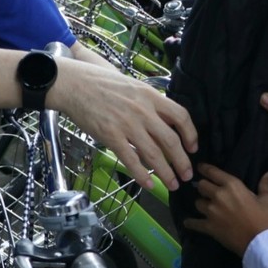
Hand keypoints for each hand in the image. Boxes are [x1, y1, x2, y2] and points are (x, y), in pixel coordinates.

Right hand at [50, 60, 196, 190]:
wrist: (74, 84)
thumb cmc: (101, 82)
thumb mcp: (132, 85)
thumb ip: (147, 101)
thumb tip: (161, 118)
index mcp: (150, 96)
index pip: (181, 116)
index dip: (191, 134)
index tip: (193, 147)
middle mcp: (143, 111)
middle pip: (171, 140)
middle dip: (182, 161)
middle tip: (187, 174)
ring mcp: (128, 124)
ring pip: (154, 154)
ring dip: (166, 173)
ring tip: (173, 184)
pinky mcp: (111, 136)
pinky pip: (131, 160)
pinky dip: (142, 175)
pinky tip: (148, 185)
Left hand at [184, 164, 267, 255]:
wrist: (260, 243)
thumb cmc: (265, 219)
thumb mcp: (267, 200)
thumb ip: (264, 185)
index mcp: (232, 185)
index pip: (213, 172)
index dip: (204, 168)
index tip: (200, 167)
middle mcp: (219, 195)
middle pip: (201, 186)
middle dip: (204, 187)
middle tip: (207, 191)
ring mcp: (212, 211)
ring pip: (198, 203)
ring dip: (201, 204)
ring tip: (205, 207)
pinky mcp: (209, 226)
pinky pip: (194, 223)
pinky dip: (191, 222)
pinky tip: (188, 222)